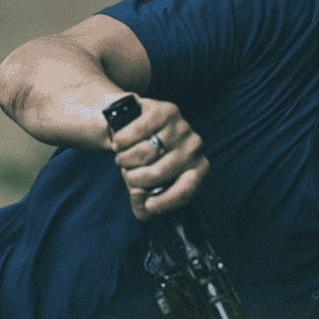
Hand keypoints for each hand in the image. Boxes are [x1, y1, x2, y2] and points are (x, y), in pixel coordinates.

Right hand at [108, 96, 209, 219]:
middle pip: (159, 173)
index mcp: (197, 168)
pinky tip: (120, 142)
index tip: (148, 205)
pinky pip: (136, 133)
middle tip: (129, 173)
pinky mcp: (165, 111)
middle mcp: (195, 147)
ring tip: (124, 157)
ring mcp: (182, 127)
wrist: (130, 125)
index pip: (187, 190)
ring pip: (145, 153)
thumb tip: (141, 197)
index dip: (166, 202)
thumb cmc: (142, 161)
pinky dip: (121, 141)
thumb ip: (142, 206)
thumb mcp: (143, 188)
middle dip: (136, 178)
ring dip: (125, 159)